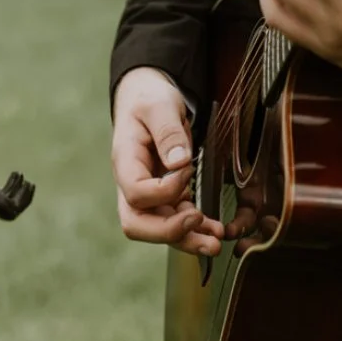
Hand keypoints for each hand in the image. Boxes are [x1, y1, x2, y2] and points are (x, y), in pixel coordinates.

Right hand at [111, 66, 224, 256]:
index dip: (164, 189)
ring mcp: (147, 192)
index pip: (137, 193)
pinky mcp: (164, 195)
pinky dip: (196, 228)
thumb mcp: (159, 105)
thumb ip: (168, 132)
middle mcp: (131, 183)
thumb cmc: (149, 99)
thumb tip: (180, 163)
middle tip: (199, 224)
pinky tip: (216, 230)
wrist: (147, 97)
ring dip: (187, 239)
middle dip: (169, 232)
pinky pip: (176, 219)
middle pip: (138, 223)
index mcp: (125, 161)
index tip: (188, 169)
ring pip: (159, 228)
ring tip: (216, 243)